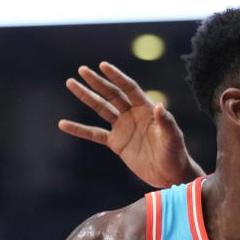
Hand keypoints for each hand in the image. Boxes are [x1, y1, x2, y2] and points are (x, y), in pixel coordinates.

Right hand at [58, 62, 201, 188]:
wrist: (170, 174)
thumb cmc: (176, 154)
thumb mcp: (173, 138)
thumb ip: (166, 123)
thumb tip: (160, 106)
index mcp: (146, 110)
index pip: (129, 89)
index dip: (117, 77)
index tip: (103, 65)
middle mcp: (133, 115)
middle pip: (112, 95)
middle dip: (97, 82)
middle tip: (82, 70)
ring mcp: (124, 128)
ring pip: (101, 108)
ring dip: (87, 96)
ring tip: (71, 83)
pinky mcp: (117, 143)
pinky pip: (95, 134)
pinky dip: (80, 129)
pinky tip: (63, 124)